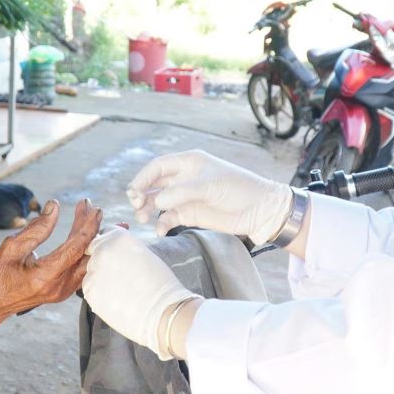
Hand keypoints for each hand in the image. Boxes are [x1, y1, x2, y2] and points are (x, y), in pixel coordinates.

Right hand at [0, 199, 98, 318]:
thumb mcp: (11, 248)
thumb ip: (36, 228)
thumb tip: (54, 208)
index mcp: (46, 276)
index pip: (75, 248)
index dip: (87, 227)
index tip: (94, 209)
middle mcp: (59, 287)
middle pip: (85, 253)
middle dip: (90, 228)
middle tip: (89, 207)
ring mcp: (63, 292)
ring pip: (86, 261)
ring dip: (88, 238)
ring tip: (86, 217)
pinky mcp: (63, 291)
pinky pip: (81, 269)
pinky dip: (83, 250)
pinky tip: (81, 235)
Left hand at [82, 228, 196, 359]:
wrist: (162, 311)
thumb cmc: (160, 284)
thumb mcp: (143, 254)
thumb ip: (124, 250)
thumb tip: (113, 254)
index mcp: (118, 237)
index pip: (103, 236)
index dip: (108, 248)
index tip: (114, 258)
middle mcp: (102, 250)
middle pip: (94, 254)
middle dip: (103, 264)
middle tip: (120, 278)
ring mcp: (94, 271)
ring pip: (91, 273)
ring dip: (100, 280)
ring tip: (121, 291)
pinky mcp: (90, 292)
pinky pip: (90, 290)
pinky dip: (99, 294)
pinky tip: (116, 300)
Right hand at [127, 150, 291, 244]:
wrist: (259, 210)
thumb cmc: (238, 189)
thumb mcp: (210, 186)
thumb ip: (182, 192)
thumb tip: (156, 202)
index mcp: (189, 163)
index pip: (158, 166)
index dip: (143, 177)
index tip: (134, 191)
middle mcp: (184, 178)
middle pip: (154, 184)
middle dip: (142, 193)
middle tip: (135, 205)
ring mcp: (186, 197)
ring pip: (158, 201)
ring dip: (147, 209)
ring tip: (142, 218)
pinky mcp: (190, 214)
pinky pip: (169, 218)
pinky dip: (162, 224)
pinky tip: (159, 230)